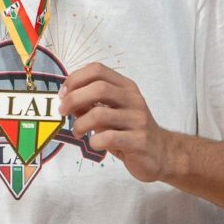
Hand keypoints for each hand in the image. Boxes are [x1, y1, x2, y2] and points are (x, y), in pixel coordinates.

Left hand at [58, 62, 177, 183]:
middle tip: (63, 112)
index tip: (63, 94)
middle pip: (98, 88)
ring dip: (80, 124)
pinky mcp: (138, 141)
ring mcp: (137, 120)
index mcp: (125, 87)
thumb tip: (67, 99)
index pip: (97, 69)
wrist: (161, 153)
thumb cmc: (130, 130)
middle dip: (73, 99)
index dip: (75, 79)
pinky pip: (108, 138)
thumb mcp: (112, 112)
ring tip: (77, 132)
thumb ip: (92, 104)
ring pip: (99, 114)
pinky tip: (94, 144)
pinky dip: (94, 141)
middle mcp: (133, 99)